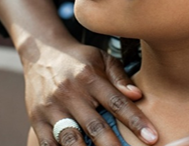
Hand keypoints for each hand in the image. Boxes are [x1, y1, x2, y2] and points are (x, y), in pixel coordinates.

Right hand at [0, 0, 157, 145]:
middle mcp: (69, 92)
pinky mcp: (36, 118)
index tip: (152, 138)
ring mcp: (50, 107)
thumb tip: (138, 96)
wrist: (40, 52)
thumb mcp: (101, 58)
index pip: (116, 102)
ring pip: (70, 138)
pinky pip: (48, 143)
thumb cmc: (78, 59)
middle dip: (112, 145)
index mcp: (88, 76)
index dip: (135, 121)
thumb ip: (120, 77)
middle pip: (94, 125)